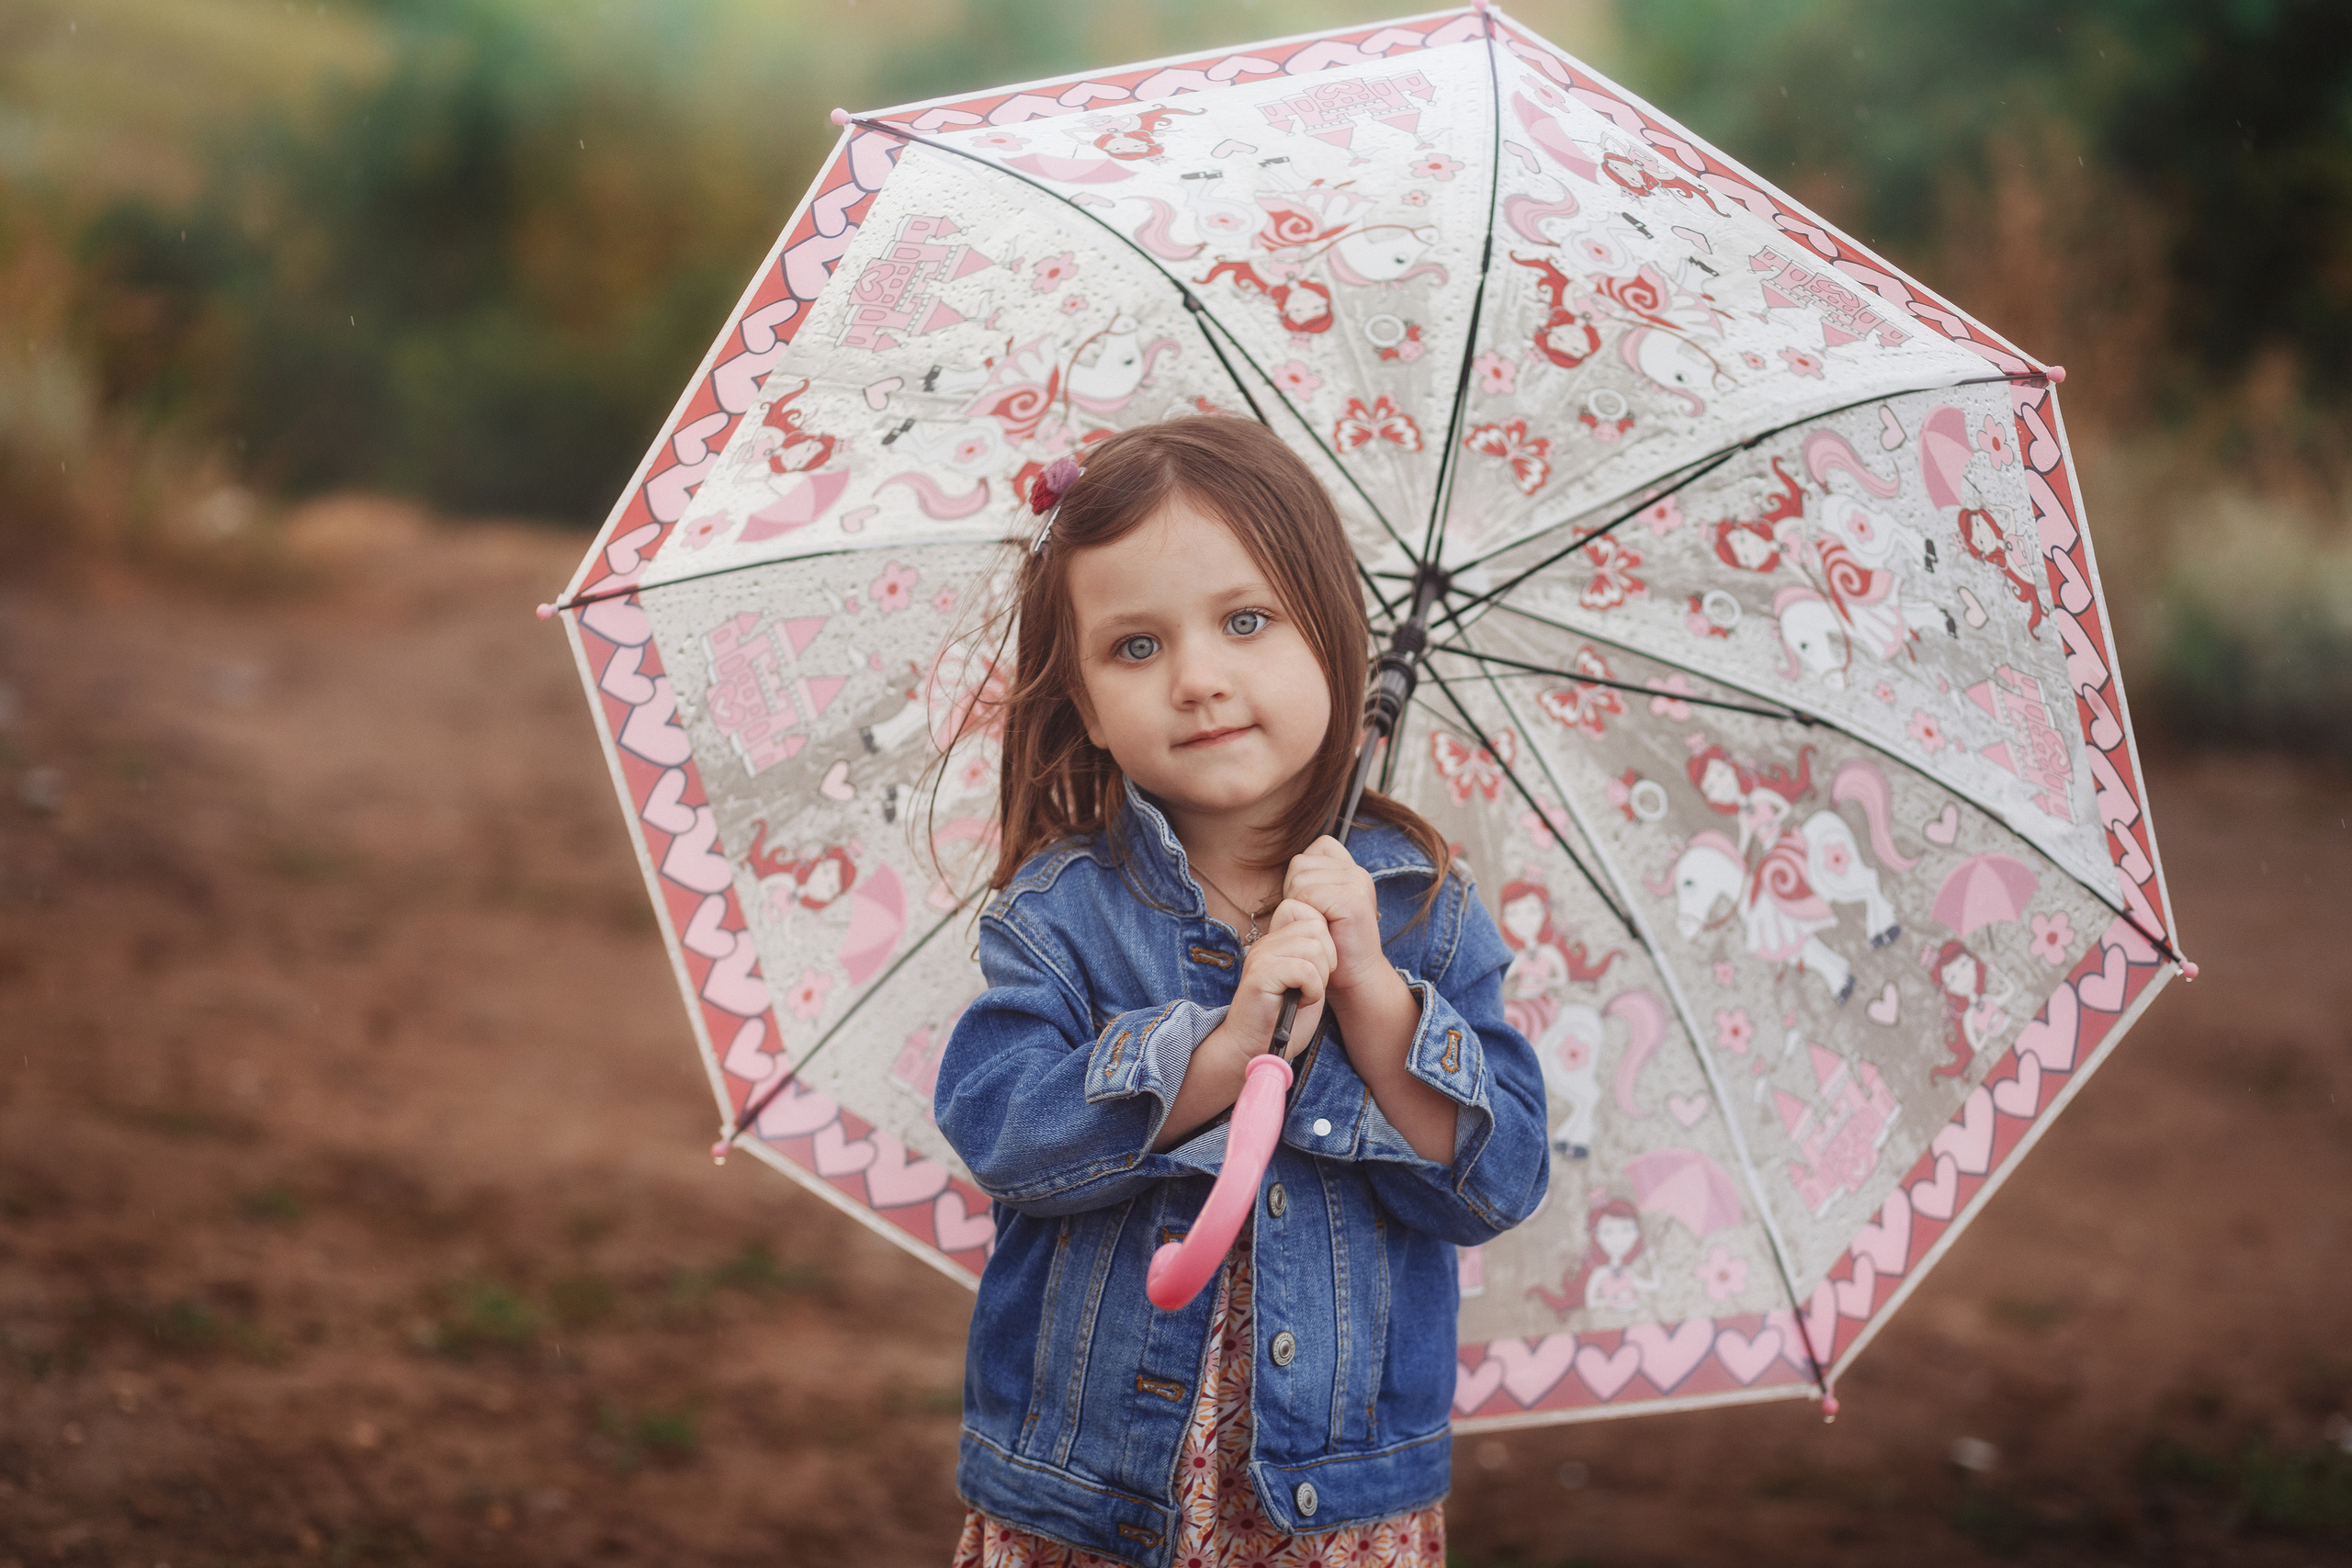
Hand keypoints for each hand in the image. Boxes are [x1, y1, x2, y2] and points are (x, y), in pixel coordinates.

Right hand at [1160, 900, 1331, 1149]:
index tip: (1318, 972)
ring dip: (1318, 979)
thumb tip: (1333, 935)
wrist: (1253, 1051)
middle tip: (1312, 987)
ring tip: (1302, 997)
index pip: (1310, 914)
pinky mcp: (1260, 976)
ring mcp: (1261, 957)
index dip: (1326, 942)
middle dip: (1327, 960)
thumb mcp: (1307, 982)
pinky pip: (1305, 970)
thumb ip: (1316, 956)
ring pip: (1314, 948)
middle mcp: (1266, 943)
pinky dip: (1311, 991)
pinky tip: (1298, 1004)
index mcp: (1276, 941)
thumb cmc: (1283, 1022)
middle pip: (1317, 928)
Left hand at [1282, 836, 1390, 1002]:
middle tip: (1313, 921)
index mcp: (1349, 870)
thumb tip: (1286, 865)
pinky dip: (1306, 915)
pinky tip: (1322, 930)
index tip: (1312, 906)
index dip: (1301, 876)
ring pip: (1300, 877)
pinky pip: (1308, 894)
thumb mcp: (1316, 908)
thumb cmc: (1330, 947)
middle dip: (1294, 893)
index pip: (1315, 848)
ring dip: (1298, 905)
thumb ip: (1307, 882)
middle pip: (1300, 863)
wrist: (1354, 978)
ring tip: (1317, 927)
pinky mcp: (1353, 898)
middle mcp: (1356, 872)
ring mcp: (1357, 882)